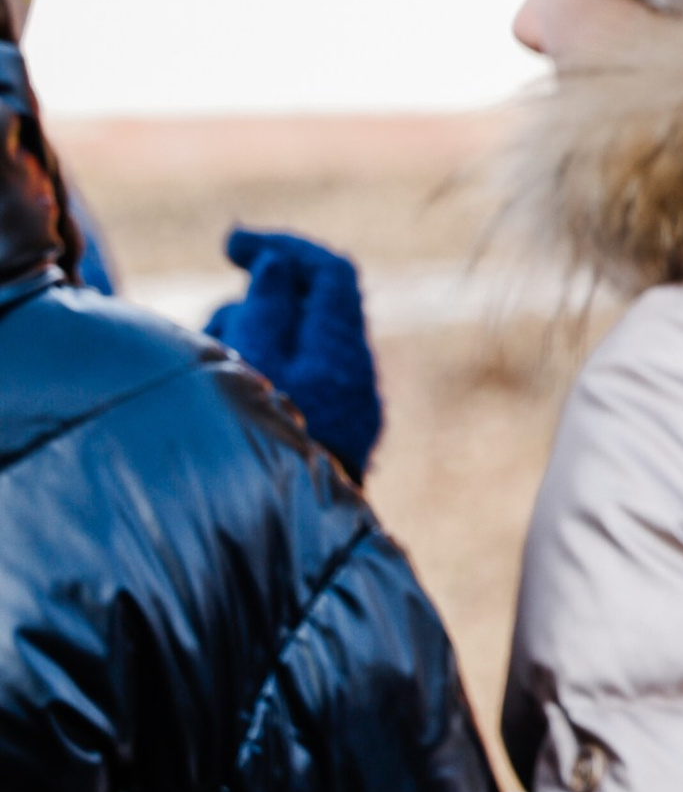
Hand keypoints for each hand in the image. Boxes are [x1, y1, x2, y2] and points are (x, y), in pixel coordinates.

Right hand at [207, 226, 383, 482]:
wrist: (284, 544)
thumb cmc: (258, 449)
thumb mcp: (252, 363)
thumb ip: (267, 306)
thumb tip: (279, 266)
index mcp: (343, 353)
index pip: (330, 271)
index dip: (283, 246)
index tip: (231, 246)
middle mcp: (355, 378)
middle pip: (311, 306)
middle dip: (255, 302)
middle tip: (223, 329)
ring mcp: (345, 408)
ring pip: (296, 344)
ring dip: (251, 339)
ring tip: (219, 370)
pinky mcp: (326, 434)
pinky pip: (293, 381)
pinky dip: (257, 372)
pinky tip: (225, 397)